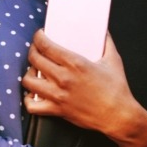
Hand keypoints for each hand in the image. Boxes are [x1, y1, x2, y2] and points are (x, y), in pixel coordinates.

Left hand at [22, 29, 146, 146]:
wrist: (118, 116)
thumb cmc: (116, 89)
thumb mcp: (113, 60)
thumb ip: (107, 43)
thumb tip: (103, 31)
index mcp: (75, 63)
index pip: (46, 46)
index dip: (38, 38)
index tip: (40, 35)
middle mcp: (63, 78)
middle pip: (34, 59)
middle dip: (32, 51)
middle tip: (36, 50)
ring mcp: (58, 95)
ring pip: (28, 81)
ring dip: (28, 74)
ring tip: (34, 71)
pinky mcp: (57, 110)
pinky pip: (32, 106)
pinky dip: (29, 99)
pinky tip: (33, 94)